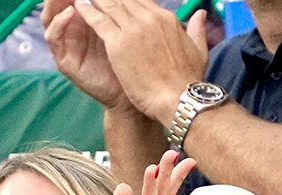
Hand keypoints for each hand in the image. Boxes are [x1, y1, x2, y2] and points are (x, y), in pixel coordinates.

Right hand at [43, 0, 129, 109]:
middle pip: (58, 1)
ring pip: (50, 15)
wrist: (134, 94)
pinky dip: (59, 22)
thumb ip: (115, 6)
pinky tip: (71, 11)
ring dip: (55, 0)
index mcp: (86, 19)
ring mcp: (67, 44)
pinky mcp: (64, 60)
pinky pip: (53, 37)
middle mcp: (73, 29)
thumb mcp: (123, 26)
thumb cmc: (133, 60)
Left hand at [74, 0, 208, 123]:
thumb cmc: (189, 81)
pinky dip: (88, 13)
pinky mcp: (118, 43)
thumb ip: (197, 30)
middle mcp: (149, 18)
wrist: (179, 99)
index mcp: (166, 19)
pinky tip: (79, 8)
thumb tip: (201, 14)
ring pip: (110, 6)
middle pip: (124, 0)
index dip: (128, 0)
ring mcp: (132, 29)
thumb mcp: (199, 50)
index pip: (141, 1)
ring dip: (97, 1)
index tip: (119, 1)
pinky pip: (99, 21)